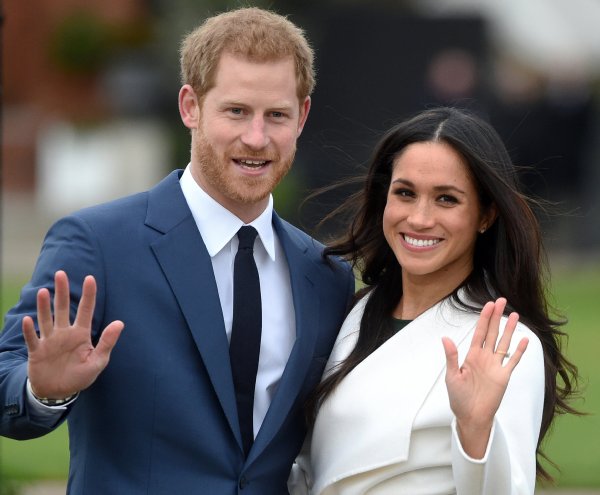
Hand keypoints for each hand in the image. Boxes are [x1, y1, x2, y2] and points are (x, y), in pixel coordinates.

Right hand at [22, 270, 123, 398]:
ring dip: (44, 306)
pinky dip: (30, 330)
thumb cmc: (80, 375)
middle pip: (62, 308)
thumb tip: (120, 323)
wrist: (59, 392)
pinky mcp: (37, 352)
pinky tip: (29, 319)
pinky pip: (32, 339)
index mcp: (81, 334)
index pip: (85, 310)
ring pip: (46, 319)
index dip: (88, 295)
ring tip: (43, 292)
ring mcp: (49, 341)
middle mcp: (64, 333)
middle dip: (62, 291)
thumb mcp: (98, 361)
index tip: (90, 278)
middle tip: (61, 273)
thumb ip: (107, 342)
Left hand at [441, 298, 527, 457]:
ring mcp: (495, 366)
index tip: (488, 305)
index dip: (484, 318)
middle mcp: (485, 358)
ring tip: (515, 315)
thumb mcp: (452, 376)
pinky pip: (513, 361)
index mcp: (471, 356)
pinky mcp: (504, 376)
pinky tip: (525, 340)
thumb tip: (445, 338)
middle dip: (496, 317)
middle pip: (492, 333)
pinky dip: (519, 351)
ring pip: (504, 343)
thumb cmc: (459, 398)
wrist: (471, 416)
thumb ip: (452, 356)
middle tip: (501, 300)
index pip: (479, 332)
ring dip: (509, 330)